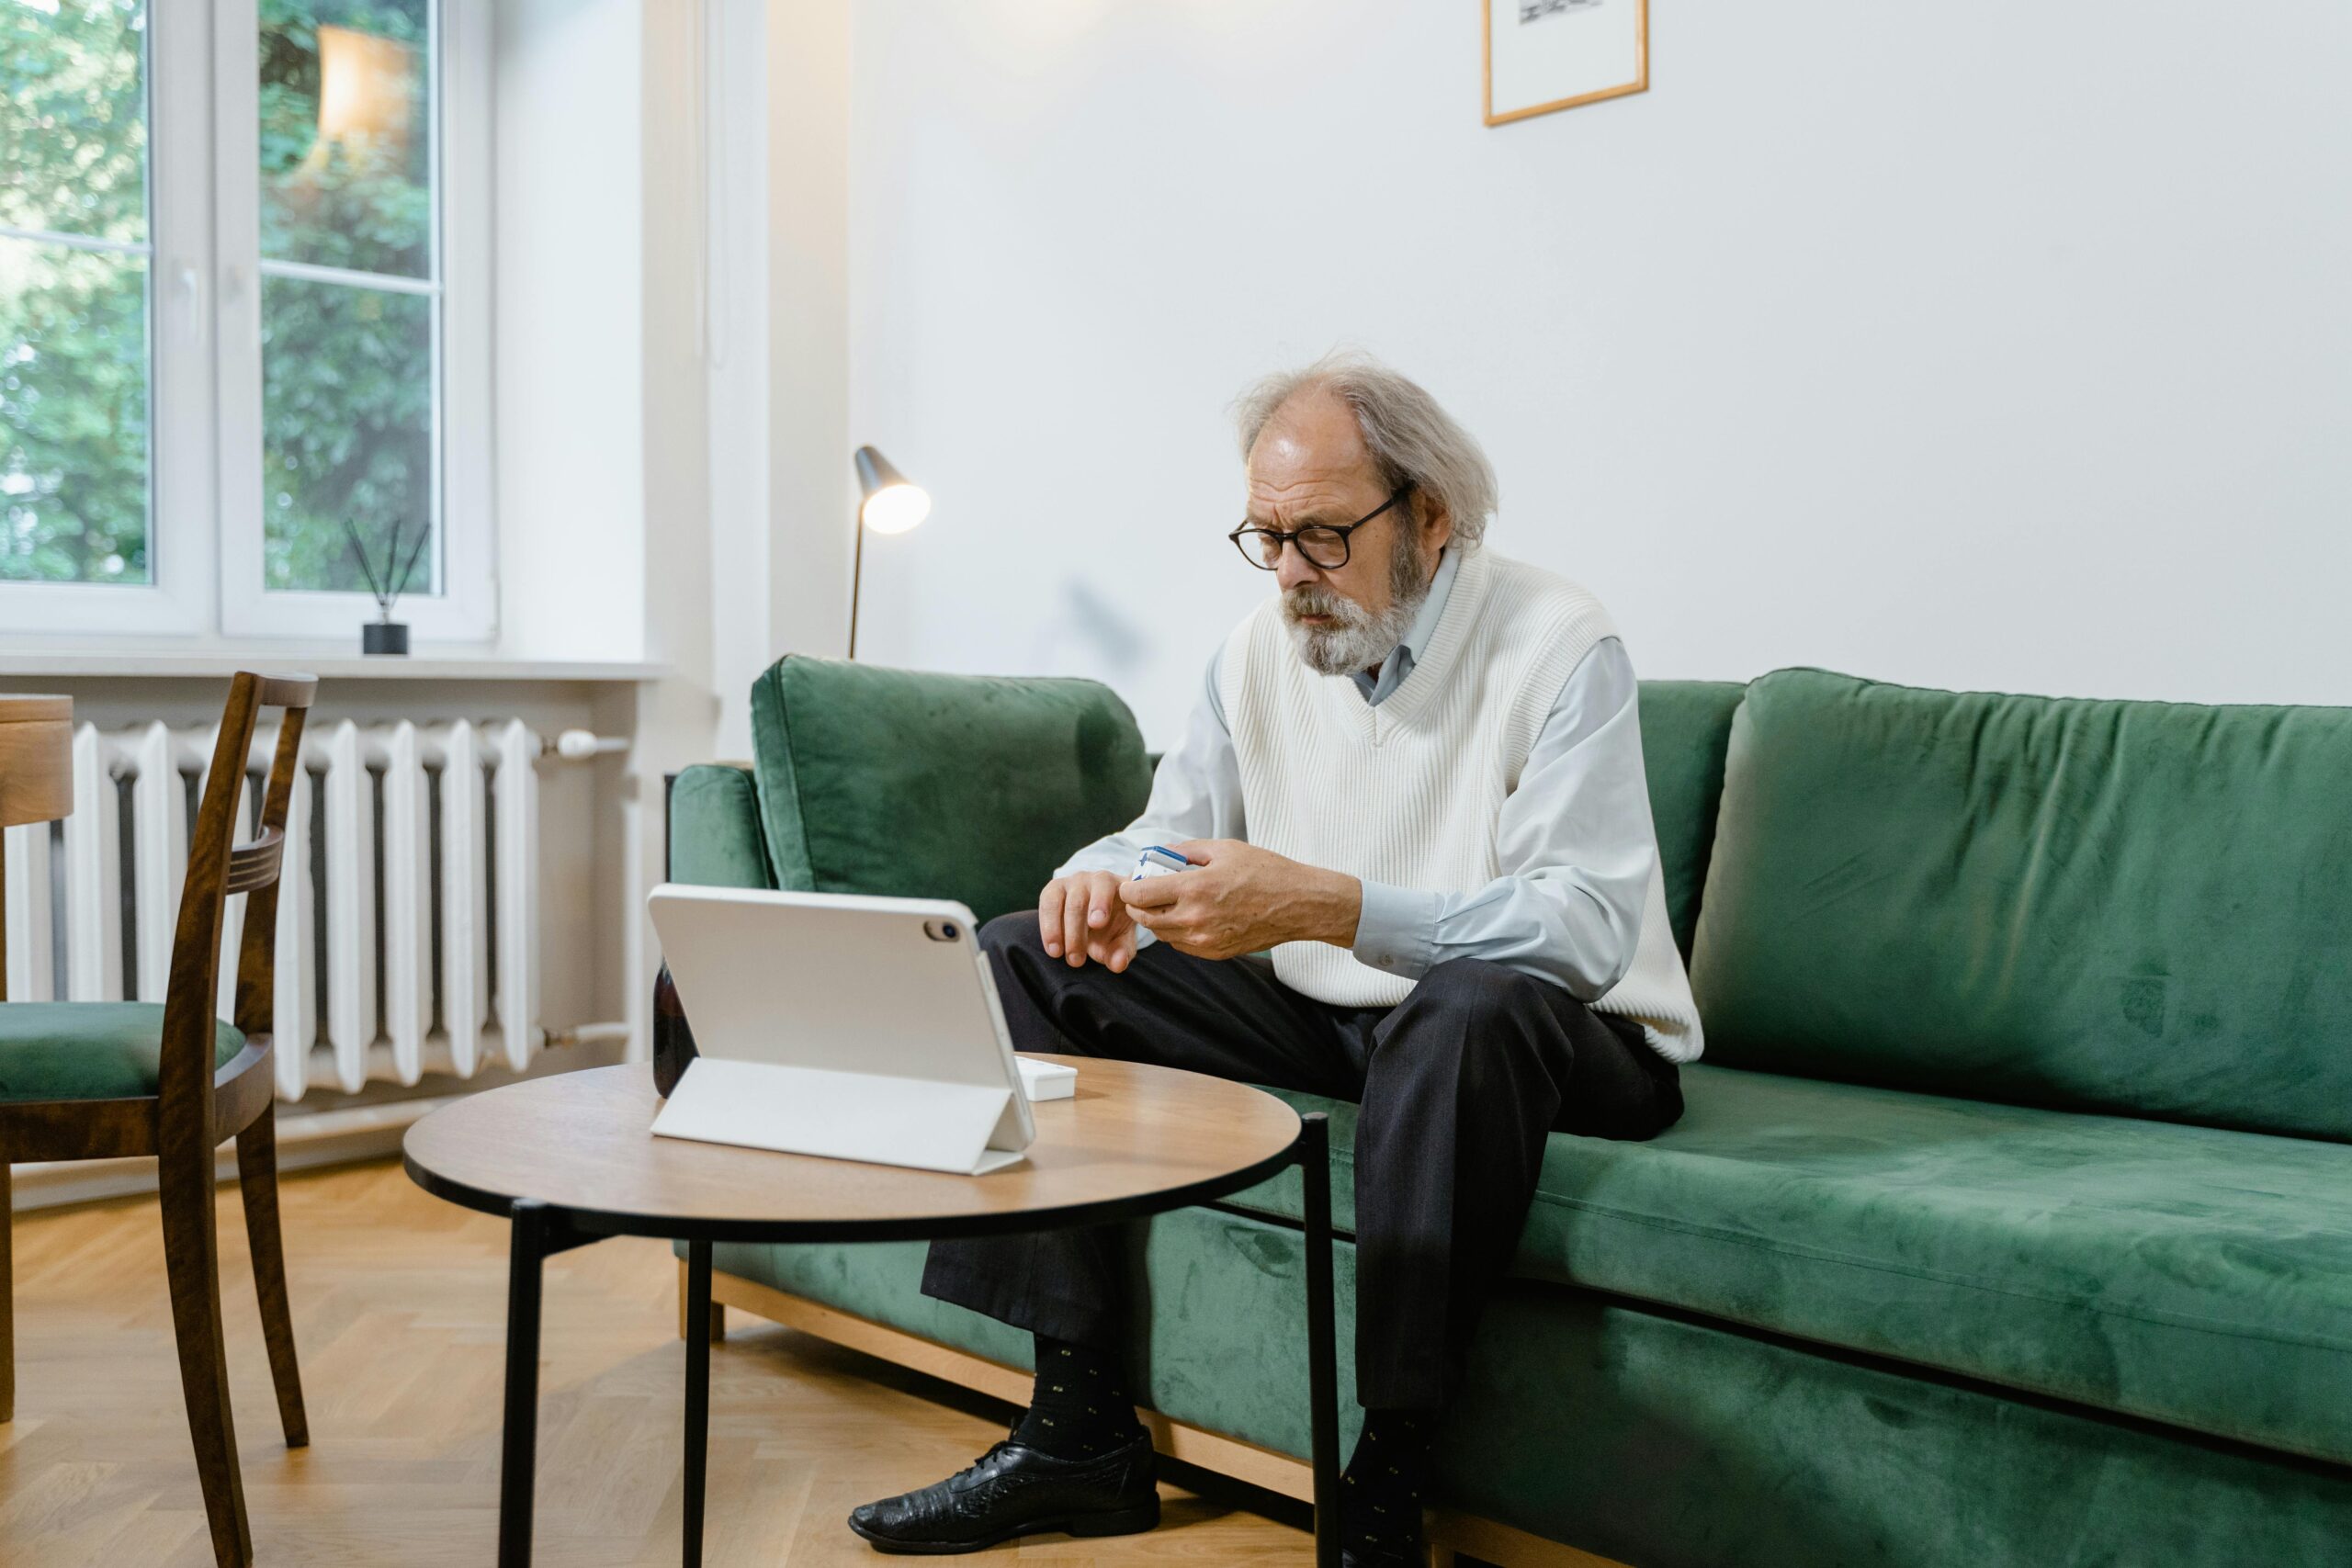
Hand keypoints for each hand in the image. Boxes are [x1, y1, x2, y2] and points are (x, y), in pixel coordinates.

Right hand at [1039, 870, 1140, 971]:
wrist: (1097, 925)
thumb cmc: (1114, 929)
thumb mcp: (1121, 942)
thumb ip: (1122, 952)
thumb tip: (1118, 963)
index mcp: (1121, 887)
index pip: (1111, 887)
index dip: (1102, 902)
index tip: (1097, 924)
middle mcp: (1097, 879)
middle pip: (1080, 900)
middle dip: (1076, 932)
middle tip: (1076, 960)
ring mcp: (1075, 881)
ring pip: (1060, 901)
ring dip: (1058, 929)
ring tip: (1059, 954)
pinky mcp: (1055, 888)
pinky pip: (1047, 904)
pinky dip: (1048, 927)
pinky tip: (1052, 948)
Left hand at [1118, 839, 1360, 960]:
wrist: (1298, 904)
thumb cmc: (1266, 872)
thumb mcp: (1225, 849)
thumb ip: (1187, 850)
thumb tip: (1161, 851)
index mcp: (1194, 888)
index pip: (1140, 895)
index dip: (1128, 889)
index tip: (1129, 883)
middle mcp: (1195, 918)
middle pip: (1145, 919)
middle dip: (1138, 906)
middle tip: (1142, 893)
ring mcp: (1205, 940)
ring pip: (1162, 935)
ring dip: (1156, 920)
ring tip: (1165, 903)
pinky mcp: (1215, 953)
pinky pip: (1181, 945)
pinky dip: (1176, 932)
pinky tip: (1186, 916)